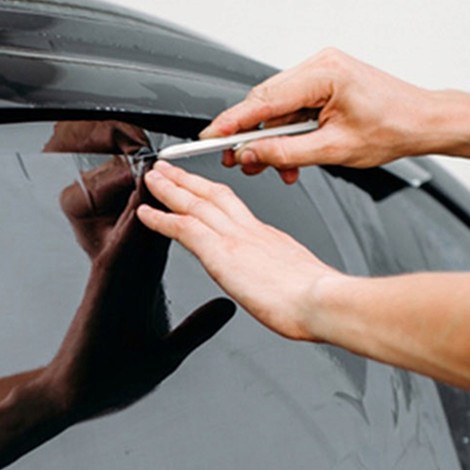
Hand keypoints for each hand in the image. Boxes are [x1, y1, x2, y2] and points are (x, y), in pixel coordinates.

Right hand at [36, 152, 235, 420]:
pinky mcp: (100, 295)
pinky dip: (127, 234)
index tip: (200, 189)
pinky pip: (115, 258)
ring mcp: (112, 284)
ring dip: (144, 204)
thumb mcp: (169, 350)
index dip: (186, 214)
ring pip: (132, 234)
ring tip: (156, 173)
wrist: (79, 397)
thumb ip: (198, 326)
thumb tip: (227, 307)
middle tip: (174, 164)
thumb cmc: (115, 377)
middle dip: (164, 197)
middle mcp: (127, 279)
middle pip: (150, 229)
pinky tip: (138, 215)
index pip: (171, 242)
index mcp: (143, 288)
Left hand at [135, 160, 342, 341]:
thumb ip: (288, 279)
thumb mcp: (304, 282)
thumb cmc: (319, 301)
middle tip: (169, 168)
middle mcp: (251, 231)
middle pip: (214, 195)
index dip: (213, 196)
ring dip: (170, 189)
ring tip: (151, 178)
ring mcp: (235, 238)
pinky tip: (145, 214)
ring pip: (195, 203)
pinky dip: (162, 218)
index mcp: (270, 239)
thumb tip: (288, 291)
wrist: (324, 301)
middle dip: (189, 180)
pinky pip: (183, 227)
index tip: (201, 190)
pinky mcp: (221, 251)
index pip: (234, 210)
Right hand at [204, 48, 449, 182]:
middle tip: (239, 161)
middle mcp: (320, 64)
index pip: (263, 100)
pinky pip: (293, 106)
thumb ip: (286, 153)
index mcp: (324, 74)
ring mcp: (322, 70)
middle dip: (250, 135)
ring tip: (271, 166)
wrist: (423, 122)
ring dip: (272, 138)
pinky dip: (288, 131)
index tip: (210, 138)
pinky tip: (290, 155)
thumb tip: (251, 154)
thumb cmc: (394, 128)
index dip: (232, 122)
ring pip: (278, 107)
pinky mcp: (325, 81)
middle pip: (266, 101)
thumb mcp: (334, 150)